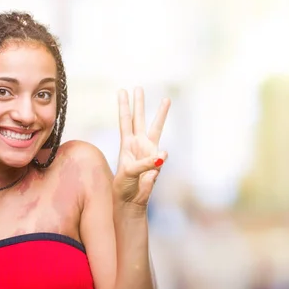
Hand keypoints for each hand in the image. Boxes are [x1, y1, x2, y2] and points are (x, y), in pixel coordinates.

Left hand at [113, 87, 169, 206]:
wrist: (131, 200)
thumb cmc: (124, 186)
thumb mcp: (129, 173)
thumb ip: (145, 163)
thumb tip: (163, 155)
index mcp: (126, 144)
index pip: (125, 121)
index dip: (124, 106)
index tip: (122, 91)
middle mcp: (138, 144)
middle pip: (138, 119)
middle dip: (139, 103)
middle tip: (138, 87)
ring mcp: (149, 151)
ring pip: (156, 128)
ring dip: (161, 114)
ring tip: (166, 98)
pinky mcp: (158, 161)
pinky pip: (161, 158)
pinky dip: (158, 161)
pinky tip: (154, 168)